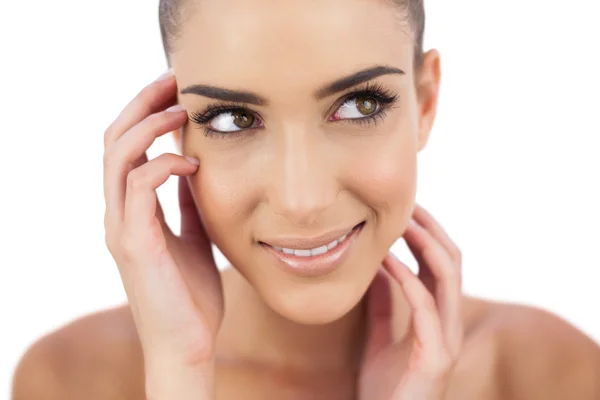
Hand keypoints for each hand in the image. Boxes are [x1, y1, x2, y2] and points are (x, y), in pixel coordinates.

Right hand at [103, 70, 222, 399]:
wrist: (188, 343)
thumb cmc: (191, 294)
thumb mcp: (194, 236)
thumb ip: (187, 203)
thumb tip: (196, 167)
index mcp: (132, 210)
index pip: (127, 146)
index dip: (146, 113)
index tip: (177, 91)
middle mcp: (118, 213)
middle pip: (114, 139)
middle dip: (142, 104)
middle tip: (175, 81)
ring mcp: (121, 227)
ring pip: (118, 156)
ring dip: (149, 125)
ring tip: (182, 111)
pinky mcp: (133, 243)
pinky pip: (138, 188)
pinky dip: (162, 164)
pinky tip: (192, 162)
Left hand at [358, 204, 462, 399]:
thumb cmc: (382, 388)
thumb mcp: (378, 336)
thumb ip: (382, 303)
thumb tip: (377, 267)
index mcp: (437, 318)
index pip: (440, 264)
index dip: (427, 233)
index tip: (403, 209)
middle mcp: (448, 324)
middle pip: (451, 261)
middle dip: (431, 228)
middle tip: (407, 203)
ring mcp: (446, 340)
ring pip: (448, 277)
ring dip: (426, 244)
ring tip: (402, 222)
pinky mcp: (435, 356)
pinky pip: (425, 307)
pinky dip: (408, 279)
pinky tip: (387, 262)